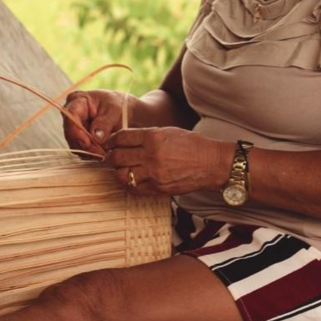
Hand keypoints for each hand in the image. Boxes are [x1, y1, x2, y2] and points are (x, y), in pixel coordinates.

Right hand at [62, 90, 131, 156]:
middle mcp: (71, 114)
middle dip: (85, 145)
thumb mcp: (115, 111)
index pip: (70, 115)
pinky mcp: (78, 139)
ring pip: (75, 144)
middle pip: (71, 133)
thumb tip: (95, 137)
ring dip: (89, 152)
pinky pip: (81, 150)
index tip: (87, 143)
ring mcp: (73, 128)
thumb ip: (105, 123)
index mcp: (78, 100)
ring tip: (105, 154)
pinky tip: (102, 154)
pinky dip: (91, 154)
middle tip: (101, 153)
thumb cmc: (119, 106)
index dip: (76, 131)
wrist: (125, 112)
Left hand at [106, 127, 231, 195]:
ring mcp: (154, 174)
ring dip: (118, 172)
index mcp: (153, 137)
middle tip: (111, 157)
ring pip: (121, 175)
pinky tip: (132, 179)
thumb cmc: (190, 144)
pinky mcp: (157, 189)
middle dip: (110, 157)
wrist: (209, 163)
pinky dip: (128, 184)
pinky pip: (133, 189)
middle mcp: (151, 155)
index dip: (111, 140)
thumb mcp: (167, 132)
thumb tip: (124, 139)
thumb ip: (145, 135)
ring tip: (122, 169)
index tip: (110, 143)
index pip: (121, 137)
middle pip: (117, 157)